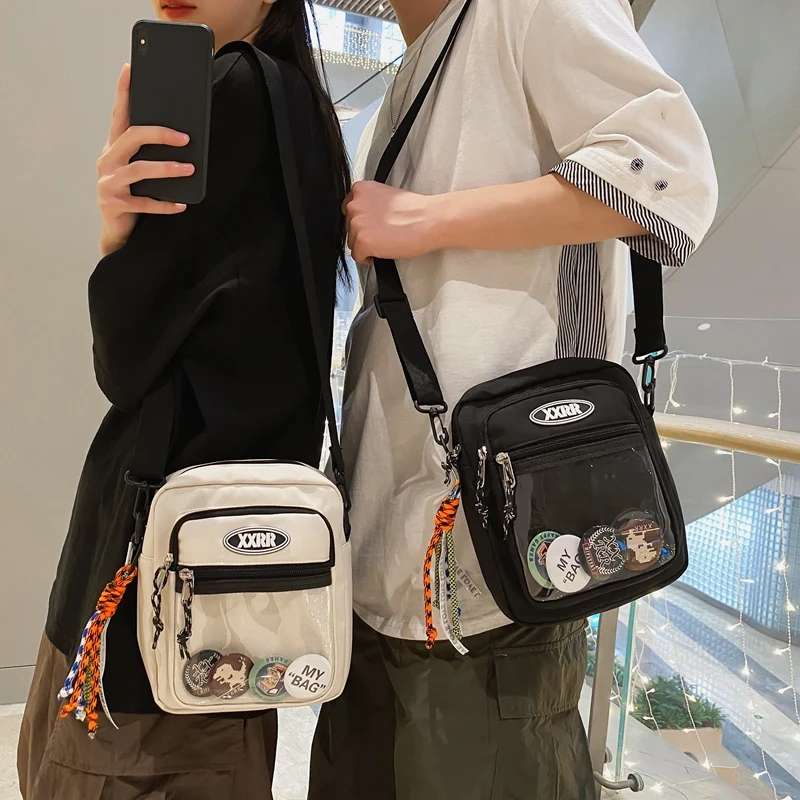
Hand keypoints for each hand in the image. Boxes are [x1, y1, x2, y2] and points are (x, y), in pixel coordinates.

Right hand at [96, 64, 194, 255]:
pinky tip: (181, 204)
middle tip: (185, 137)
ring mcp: (108, 182)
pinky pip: (144, 202)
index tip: (129, 69)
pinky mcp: (113, 203)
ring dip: (167, 168)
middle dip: (159, 134)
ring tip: (189, 169)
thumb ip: (148, 153)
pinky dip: (165, 204)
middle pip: (132, 137)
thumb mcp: (138, 170)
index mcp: (113, 148)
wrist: (118, 230)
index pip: (119, 114)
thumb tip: (181, 136)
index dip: (123, 92)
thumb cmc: (132, 195)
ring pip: (140, 169)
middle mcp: (107, 161)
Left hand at [343, 181, 441, 263]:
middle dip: (363, 234)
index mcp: (361, 189)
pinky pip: (358, 257)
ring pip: (352, 243)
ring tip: (385, 242)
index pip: (349, 211)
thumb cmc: (415, 210)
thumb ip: (371, 204)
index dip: (362, 222)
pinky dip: (368, 258)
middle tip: (382, 235)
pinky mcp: (362, 241)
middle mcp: (355, 205)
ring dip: (366, 246)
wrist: (429, 220)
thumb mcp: (386, 196)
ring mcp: (356, 223)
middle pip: (349, 228)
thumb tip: (366, 218)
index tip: (371, 226)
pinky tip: (383, 251)